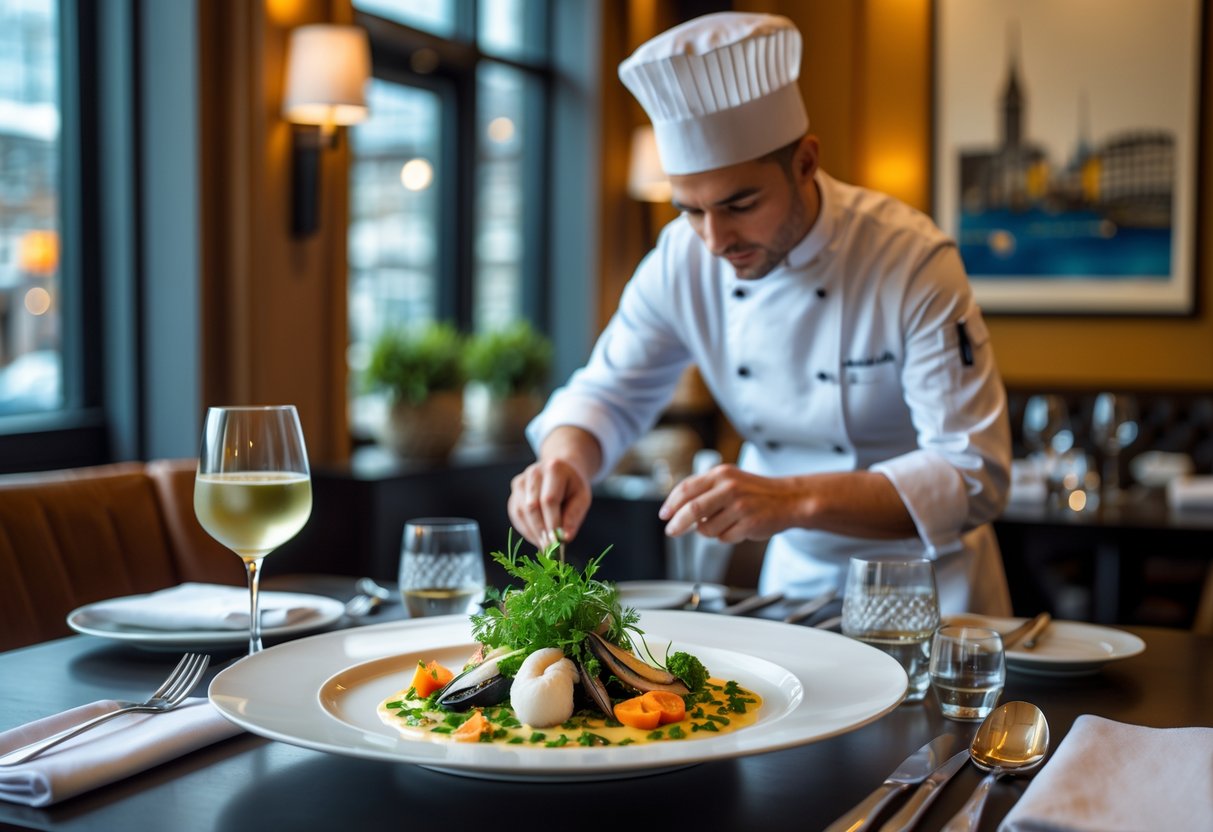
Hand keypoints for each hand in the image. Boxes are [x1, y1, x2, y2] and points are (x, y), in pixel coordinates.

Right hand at [508, 458, 592, 548]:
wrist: (561, 470)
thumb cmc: (573, 487)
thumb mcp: (582, 498)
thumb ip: (574, 516)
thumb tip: (565, 538)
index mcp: (554, 468)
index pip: (549, 500)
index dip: (551, 523)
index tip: (557, 542)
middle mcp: (533, 472)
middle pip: (532, 506)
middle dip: (541, 531)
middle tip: (550, 549)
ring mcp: (520, 481)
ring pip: (521, 512)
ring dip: (533, 533)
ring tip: (545, 546)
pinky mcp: (514, 492)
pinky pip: (516, 514)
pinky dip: (526, 530)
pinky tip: (537, 537)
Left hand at [659, 464, 800, 542]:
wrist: (788, 499)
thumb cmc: (754, 492)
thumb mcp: (728, 480)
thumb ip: (704, 491)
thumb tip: (676, 510)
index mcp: (721, 474)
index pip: (687, 488)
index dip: (671, 503)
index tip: (664, 515)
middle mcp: (730, 488)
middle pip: (693, 509)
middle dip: (678, 524)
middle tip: (671, 531)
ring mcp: (740, 506)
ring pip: (707, 528)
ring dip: (708, 531)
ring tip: (724, 523)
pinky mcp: (749, 523)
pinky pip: (724, 538)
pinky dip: (725, 537)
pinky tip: (738, 527)